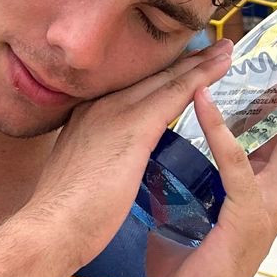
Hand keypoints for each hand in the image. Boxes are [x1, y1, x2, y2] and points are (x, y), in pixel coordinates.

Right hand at [18, 37, 233, 272]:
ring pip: (167, 78)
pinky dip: (200, 78)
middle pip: (151, 77)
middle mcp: (99, 106)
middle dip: (183, 61)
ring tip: (225, 50)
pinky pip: (175, 93)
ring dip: (200, 63)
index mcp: (86, 117)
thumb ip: (98, 163)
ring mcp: (115, 113)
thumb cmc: (65, 218)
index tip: (183, 67)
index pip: (131, 90)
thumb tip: (110, 169)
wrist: (51, 229)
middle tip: (213, 47)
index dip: (160, 76)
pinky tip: (220, 68)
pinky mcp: (133, 127)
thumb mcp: (81, 178)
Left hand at [146, 64, 276, 276]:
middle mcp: (273, 195)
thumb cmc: (186, 271)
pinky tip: (203, 100)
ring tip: (276, 62)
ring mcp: (264, 206)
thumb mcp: (191, 213)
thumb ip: (189, 183)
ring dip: (276, 99)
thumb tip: (166, 155)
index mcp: (263, 192)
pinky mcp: (245, 217)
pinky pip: (234, 164)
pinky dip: (218, 130)